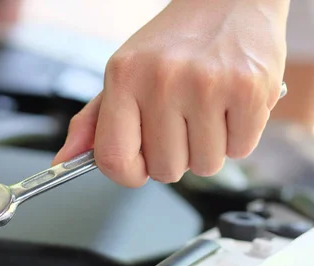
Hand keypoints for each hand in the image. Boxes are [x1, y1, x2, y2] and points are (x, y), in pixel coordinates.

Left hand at [53, 0, 288, 186]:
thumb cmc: (175, 43)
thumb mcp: (125, 73)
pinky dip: (239, 137)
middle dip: (177, 155)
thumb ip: (95, 121)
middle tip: (184, 120)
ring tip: (210, 109)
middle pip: (166, 171)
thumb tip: (63, 161)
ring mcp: (207, 84)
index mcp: (123, 77)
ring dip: (210, 147)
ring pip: (206, 166)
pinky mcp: (249, 89)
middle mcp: (162, 79)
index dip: (130, 174)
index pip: (114, 159)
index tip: (142, 165)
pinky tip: (232, 105)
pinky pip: (241, 150)